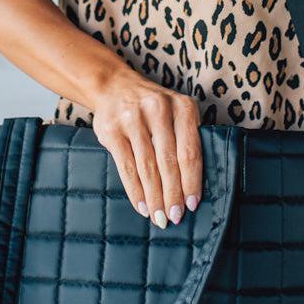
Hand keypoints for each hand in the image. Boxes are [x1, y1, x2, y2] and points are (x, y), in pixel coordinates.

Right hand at [92, 70, 202, 227]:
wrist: (113, 85)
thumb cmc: (152, 108)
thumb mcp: (175, 113)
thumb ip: (185, 140)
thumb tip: (192, 188)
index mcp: (182, 107)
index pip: (190, 151)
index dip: (191, 181)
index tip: (192, 204)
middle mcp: (158, 110)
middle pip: (169, 162)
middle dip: (173, 194)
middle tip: (174, 217)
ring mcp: (132, 118)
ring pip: (147, 167)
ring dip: (154, 197)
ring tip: (158, 217)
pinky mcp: (111, 129)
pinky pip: (126, 166)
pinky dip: (135, 190)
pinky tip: (142, 205)